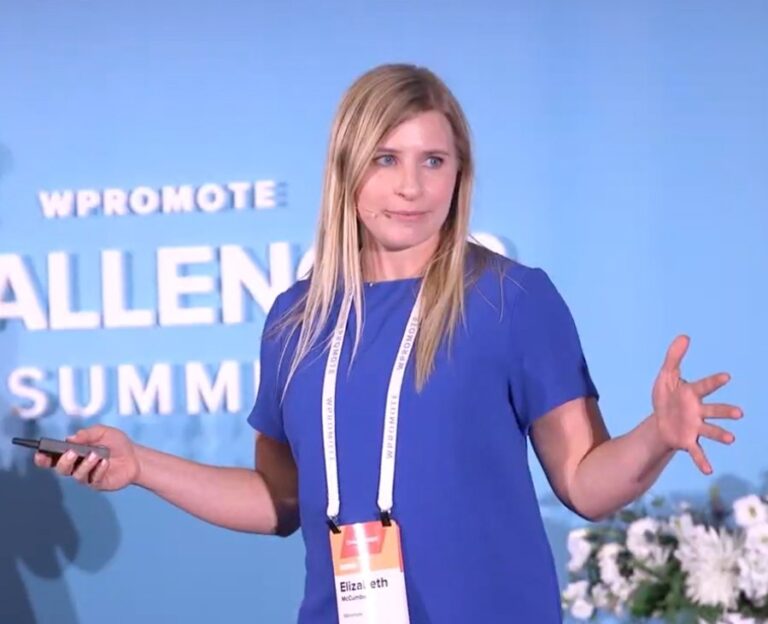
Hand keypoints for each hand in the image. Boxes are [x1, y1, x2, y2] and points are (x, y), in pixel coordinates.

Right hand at [33, 425, 139, 490]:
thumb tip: (70, 439)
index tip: (40, 453)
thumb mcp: (103, 432)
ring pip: (77, 475)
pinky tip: (105, 462)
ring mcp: (87, 476)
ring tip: (96, 455)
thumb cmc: (116, 443)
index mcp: (73, 453)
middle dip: (63, 461)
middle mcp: (77, 466)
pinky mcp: (98, 483)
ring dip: (85, 464)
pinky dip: (98, 470)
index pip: (53, 458)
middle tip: (72, 453)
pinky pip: (93, 479)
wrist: (136, 456)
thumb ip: (87, 434)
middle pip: (61, 469)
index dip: (43, 458)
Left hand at [651, 335, 742, 474]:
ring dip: (720, 434)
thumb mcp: (666, 375)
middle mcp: (698, 411)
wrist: (659, 420)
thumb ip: (674, 357)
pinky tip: (708, 471)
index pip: (704, 386)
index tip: (726, 377)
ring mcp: (694, 427)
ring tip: (730, 439)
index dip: (714, 381)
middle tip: (739, 413)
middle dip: (725, 411)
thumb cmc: (667, 396)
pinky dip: (702, 461)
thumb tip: (684, 336)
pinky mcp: (687, 441)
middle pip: (714, 411)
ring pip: (710, 431)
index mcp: (692, 394)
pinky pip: (696, 452)